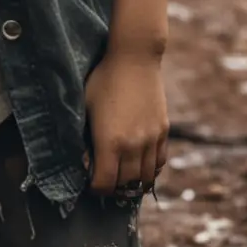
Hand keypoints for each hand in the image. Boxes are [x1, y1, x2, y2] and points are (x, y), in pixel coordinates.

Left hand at [82, 46, 168, 197]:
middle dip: (113, 186)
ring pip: (145, 177)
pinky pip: (159, 162)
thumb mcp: (85, 106)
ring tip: (122, 175)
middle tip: (105, 179)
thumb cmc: (103, 79)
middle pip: (125, 184)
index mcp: (110, 141)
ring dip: (132, 180)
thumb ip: (83, 137)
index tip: (91, 183)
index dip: (96, 188)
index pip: (105, 183)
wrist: (135, 58)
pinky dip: (150, 169)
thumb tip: (84, 162)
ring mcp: (151, 139)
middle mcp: (133, 146)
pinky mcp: (163, 132)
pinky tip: (140, 164)